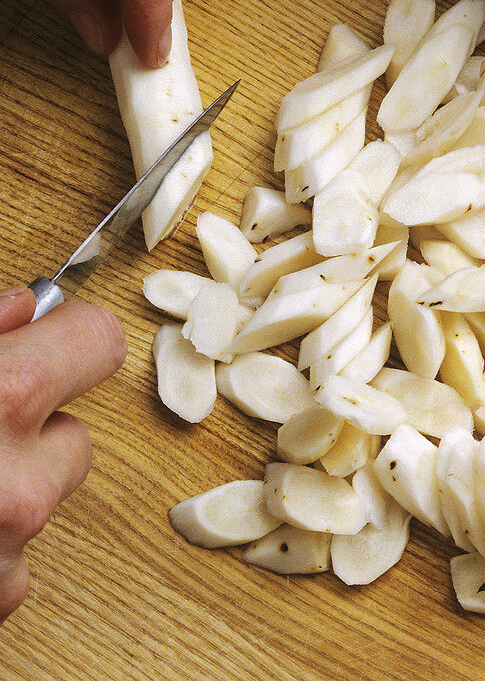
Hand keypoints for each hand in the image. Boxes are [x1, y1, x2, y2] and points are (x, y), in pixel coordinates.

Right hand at [0, 287, 125, 622]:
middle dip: (32, 428)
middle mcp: (19, 479)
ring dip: (8, 486)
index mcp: (0, 397)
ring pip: (48, 494)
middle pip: (78, 431)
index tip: (46, 340)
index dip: (67, 337)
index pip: (98, 340)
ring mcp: (10, 548)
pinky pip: (16, 554)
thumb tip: (27, 307)